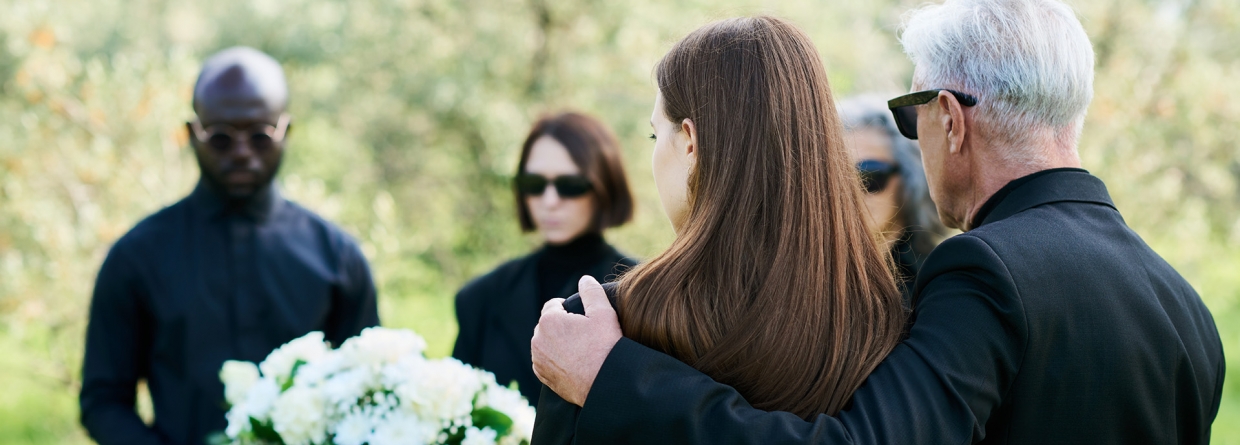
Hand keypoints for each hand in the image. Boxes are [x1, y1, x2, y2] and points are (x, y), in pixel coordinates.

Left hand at [531, 275, 622, 405]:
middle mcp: (537, 339)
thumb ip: (591, 291)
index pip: (553, 305)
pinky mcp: (542, 375)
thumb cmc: (605, 346)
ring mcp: (538, 359)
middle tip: (583, 333)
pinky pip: (544, 360)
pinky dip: (554, 358)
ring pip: (545, 342)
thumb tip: (584, 279)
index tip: (582, 317)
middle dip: (561, 325)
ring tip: (578, 348)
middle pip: (548, 323)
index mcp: (549, 320)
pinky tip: (571, 361)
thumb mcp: (603, 312)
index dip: (569, 308)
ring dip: (556, 342)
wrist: (606, 382)